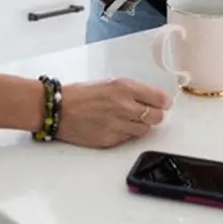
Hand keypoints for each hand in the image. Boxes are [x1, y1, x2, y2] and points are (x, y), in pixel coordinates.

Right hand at [57, 78, 171, 147]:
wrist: (58, 109)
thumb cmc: (81, 94)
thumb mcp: (111, 83)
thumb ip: (133, 91)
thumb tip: (153, 99)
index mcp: (125, 88)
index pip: (160, 99)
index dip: (163, 102)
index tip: (163, 102)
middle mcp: (124, 106)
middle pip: (157, 117)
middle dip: (155, 115)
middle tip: (149, 112)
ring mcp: (118, 125)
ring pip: (145, 130)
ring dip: (141, 125)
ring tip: (129, 119)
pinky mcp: (110, 140)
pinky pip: (129, 138)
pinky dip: (127, 133)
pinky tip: (116, 126)